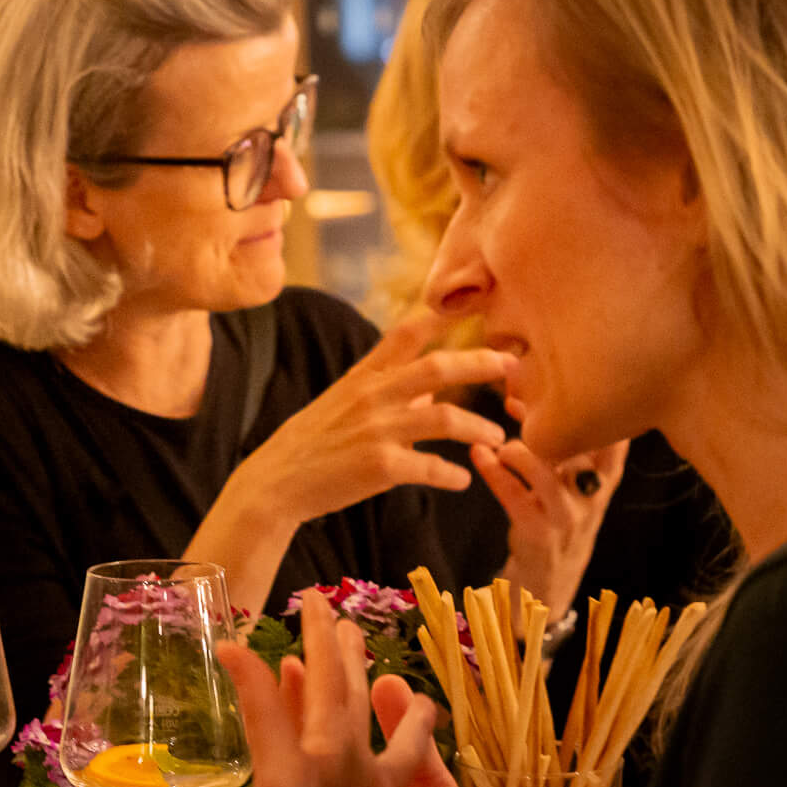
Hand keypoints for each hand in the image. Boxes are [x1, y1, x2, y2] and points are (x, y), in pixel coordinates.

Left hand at [221, 591, 490, 786]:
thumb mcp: (281, 771)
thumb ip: (264, 709)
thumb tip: (232, 643)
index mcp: (323, 749)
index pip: (326, 681)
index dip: (321, 639)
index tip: (319, 596)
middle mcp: (350, 773)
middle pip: (356, 710)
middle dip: (356, 670)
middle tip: (357, 628)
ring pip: (406, 761)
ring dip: (418, 733)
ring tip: (431, 706)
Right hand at [233, 314, 512, 526]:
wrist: (275, 482)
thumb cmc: (312, 443)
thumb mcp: (343, 405)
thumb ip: (387, 393)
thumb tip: (431, 390)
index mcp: (363, 376)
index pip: (405, 334)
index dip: (442, 316)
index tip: (476, 304)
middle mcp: (372, 396)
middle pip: (437, 368)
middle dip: (480, 364)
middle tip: (511, 365)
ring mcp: (376, 430)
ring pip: (444, 418)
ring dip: (478, 427)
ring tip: (498, 437)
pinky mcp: (379, 467)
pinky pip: (430, 468)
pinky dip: (452, 475)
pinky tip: (462, 481)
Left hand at [483, 399, 625, 618]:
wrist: (549, 578)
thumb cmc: (557, 513)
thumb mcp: (569, 479)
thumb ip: (553, 440)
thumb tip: (516, 394)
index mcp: (605, 474)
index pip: (613, 434)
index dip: (587, 405)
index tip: (558, 379)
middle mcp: (591, 493)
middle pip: (582, 450)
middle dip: (552, 423)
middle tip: (517, 400)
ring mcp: (566, 515)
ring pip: (548, 475)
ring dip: (519, 452)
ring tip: (500, 442)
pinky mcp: (538, 533)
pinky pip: (515, 498)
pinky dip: (494, 474)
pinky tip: (479, 455)